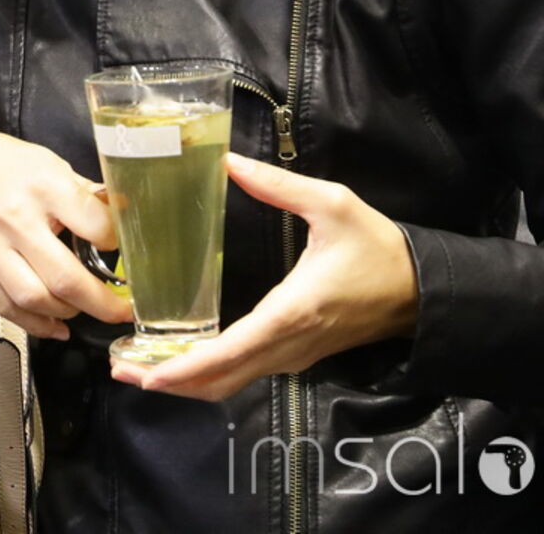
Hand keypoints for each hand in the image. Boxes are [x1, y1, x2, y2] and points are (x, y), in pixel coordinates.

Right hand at [0, 127, 133, 339]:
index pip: (95, 226)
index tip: (125, 253)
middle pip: (65, 278)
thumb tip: (124, 217)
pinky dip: (35, 325)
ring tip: (81, 309)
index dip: (117, 244)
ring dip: (67, 314)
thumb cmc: (2, 163)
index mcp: (42, 185)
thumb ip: (83, 194)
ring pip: (33, 300)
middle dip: (102, 303)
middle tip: (121, 310)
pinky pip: (4, 307)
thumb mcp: (47, 162)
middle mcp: (13, 218)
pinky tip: (56, 326)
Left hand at [111, 153, 418, 400]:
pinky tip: (182, 359)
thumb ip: (278, 186)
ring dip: (187, 381)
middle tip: (120, 371)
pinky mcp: (298, 354)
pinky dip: (211, 373)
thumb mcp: (333, 205)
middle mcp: (288, 345)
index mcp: (291, 312)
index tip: (146, 374)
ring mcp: (294, 355)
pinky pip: (247, 373)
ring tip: (139, 369)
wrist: (423, 290)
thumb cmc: (378, 247)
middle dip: (170, 380)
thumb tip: (227, 161)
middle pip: (222, 378)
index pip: (230, 352)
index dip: (184, 368)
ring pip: (233, 382)